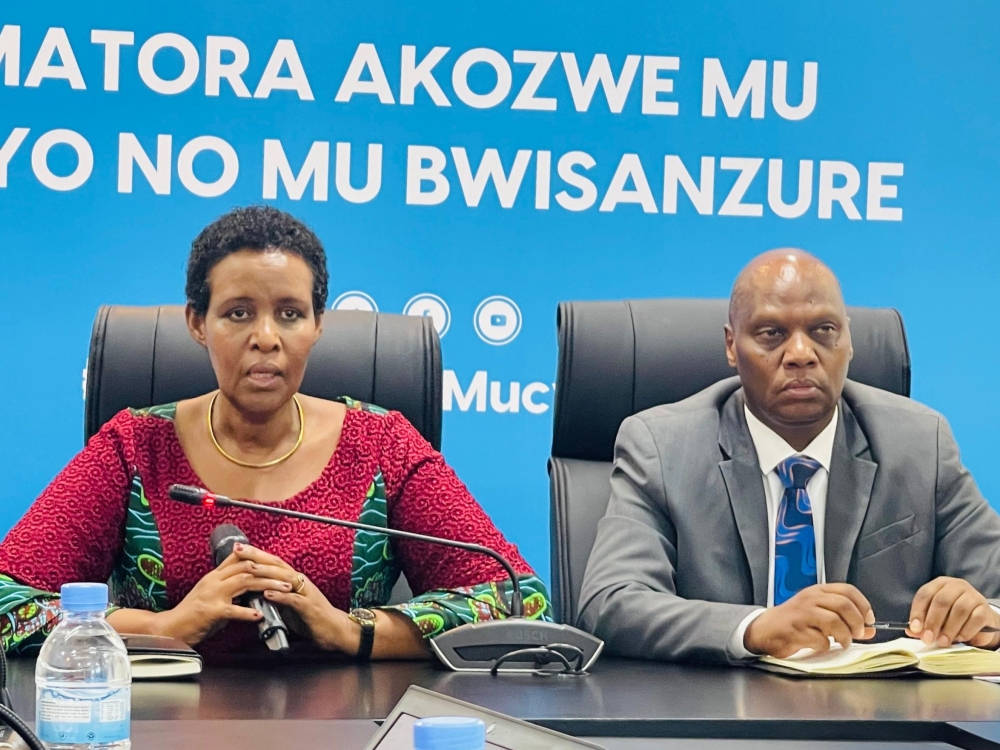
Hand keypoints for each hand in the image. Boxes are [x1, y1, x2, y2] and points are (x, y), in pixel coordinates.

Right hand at [157, 553, 292, 644]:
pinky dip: (248, 612)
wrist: (169, 629)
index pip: (241, 558)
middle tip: (289, 578)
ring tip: (283, 591)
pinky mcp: (210, 611)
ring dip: (267, 586)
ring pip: (244, 582)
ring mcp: (212, 594)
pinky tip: (259, 615)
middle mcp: (214, 581)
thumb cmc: (192, 615)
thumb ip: (229, 590)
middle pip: (247, 567)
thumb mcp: (211, 596)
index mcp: (215, 576)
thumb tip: (250, 590)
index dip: (262, 558)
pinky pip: (233, 609)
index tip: (280, 564)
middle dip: (271, 571)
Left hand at [233, 544, 355, 652]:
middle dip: (257, 556)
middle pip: (277, 565)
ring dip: (267, 572)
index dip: (256, 554)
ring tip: (250, 567)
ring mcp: (305, 593)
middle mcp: (299, 582)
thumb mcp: (289, 605)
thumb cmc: (312, 618)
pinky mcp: (310, 608)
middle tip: (239, 548)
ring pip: (285, 578)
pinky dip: (281, 596)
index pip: (273, 563)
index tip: (238, 548)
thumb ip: (275, 597)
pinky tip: (268, 594)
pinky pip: (294, 600)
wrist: (335, 630)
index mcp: (293, 580)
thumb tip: (256, 593)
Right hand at [744, 583, 875, 657]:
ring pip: (834, 622)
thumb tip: (870, 630)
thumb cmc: (794, 621)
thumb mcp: (819, 614)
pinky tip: (821, 646)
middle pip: (844, 605)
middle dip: (856, 623)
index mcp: (817, 591)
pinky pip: (820, 639)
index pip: (847, 590)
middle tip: (858, 634)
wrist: (765, 629)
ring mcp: (802, 613)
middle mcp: (810, 598)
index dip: (863, 605)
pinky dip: (825, 646)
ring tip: (843, 643)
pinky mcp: (795, 630)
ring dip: (844, 636)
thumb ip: (844, 619)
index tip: (869, 620)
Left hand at [906, 577, 999, 648]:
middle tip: (928, 639)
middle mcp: (956, 585)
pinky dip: (965, 631)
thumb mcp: (936, 618)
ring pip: (959, 610)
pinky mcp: (985, 609)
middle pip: (942, 601)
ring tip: (943, 641)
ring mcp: (973, 595)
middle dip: (933, 622)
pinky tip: (959, 638)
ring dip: (949, 629)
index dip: (918, 611)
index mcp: (940, 584)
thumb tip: (911, 631)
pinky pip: (975, 619)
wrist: (980, 622)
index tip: (915, 628)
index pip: (925, 594)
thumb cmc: (952, 617)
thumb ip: (923, 623)